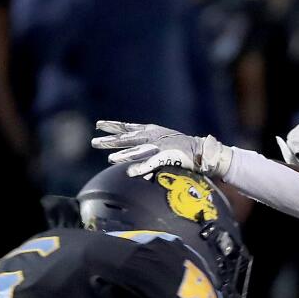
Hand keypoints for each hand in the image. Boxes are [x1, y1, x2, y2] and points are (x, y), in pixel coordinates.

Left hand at [92, 121, 232, 176]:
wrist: (204, 152)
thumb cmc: (184, 151)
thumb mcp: (163, 148)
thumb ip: (148, 155)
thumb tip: (134, 166)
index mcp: (153, 131)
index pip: (129, 128)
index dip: (113, 126)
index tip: (98, 125)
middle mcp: (154, 136)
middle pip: (128, 138)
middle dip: (111, 140)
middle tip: (94, 142)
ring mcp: (160, 146)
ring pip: (138, 150)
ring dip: (124, 155)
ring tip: (110, 159)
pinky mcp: (168, 156)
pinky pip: (151, 163)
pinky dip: (140, 167)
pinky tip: (130, 172)